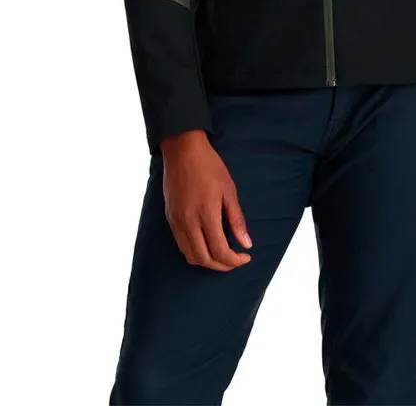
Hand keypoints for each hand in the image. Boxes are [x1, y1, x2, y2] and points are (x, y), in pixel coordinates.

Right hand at [159, 130, 253, 270]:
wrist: (183, 150)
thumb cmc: (209, 166)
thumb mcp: (229, 190)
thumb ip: (236, 219)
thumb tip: (246, 243)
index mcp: (206, 214)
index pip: (220, 251)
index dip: (234, 260)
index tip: (246, 256)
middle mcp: (188, 222)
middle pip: (204, 259)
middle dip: (222, 266)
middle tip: (236, 260)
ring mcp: (176, 221)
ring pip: (190, 255)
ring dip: (207, 261)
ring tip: (222, 254)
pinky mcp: (169, 218)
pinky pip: (181, 244)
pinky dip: (195, 251)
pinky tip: (206, 243)